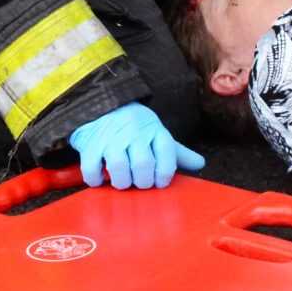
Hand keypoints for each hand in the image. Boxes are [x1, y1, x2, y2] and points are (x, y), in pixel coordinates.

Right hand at [68, 102, 204, 190]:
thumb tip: (200, 164)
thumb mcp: (157, 134)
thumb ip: (176, 152)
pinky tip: (100, 180)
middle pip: (143, 164)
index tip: (160, 182)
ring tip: (122, 182)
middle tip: (140, 184)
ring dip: (122, 183)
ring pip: (119, 168)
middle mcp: (134, 132)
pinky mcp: (90, 144)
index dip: (165, 173)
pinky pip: (92, 168)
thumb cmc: (135, 127)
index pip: (167, 153)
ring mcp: (111, 138)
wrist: (101, 106)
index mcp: (155, 130)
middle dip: (143, 182)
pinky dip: (95, 179)